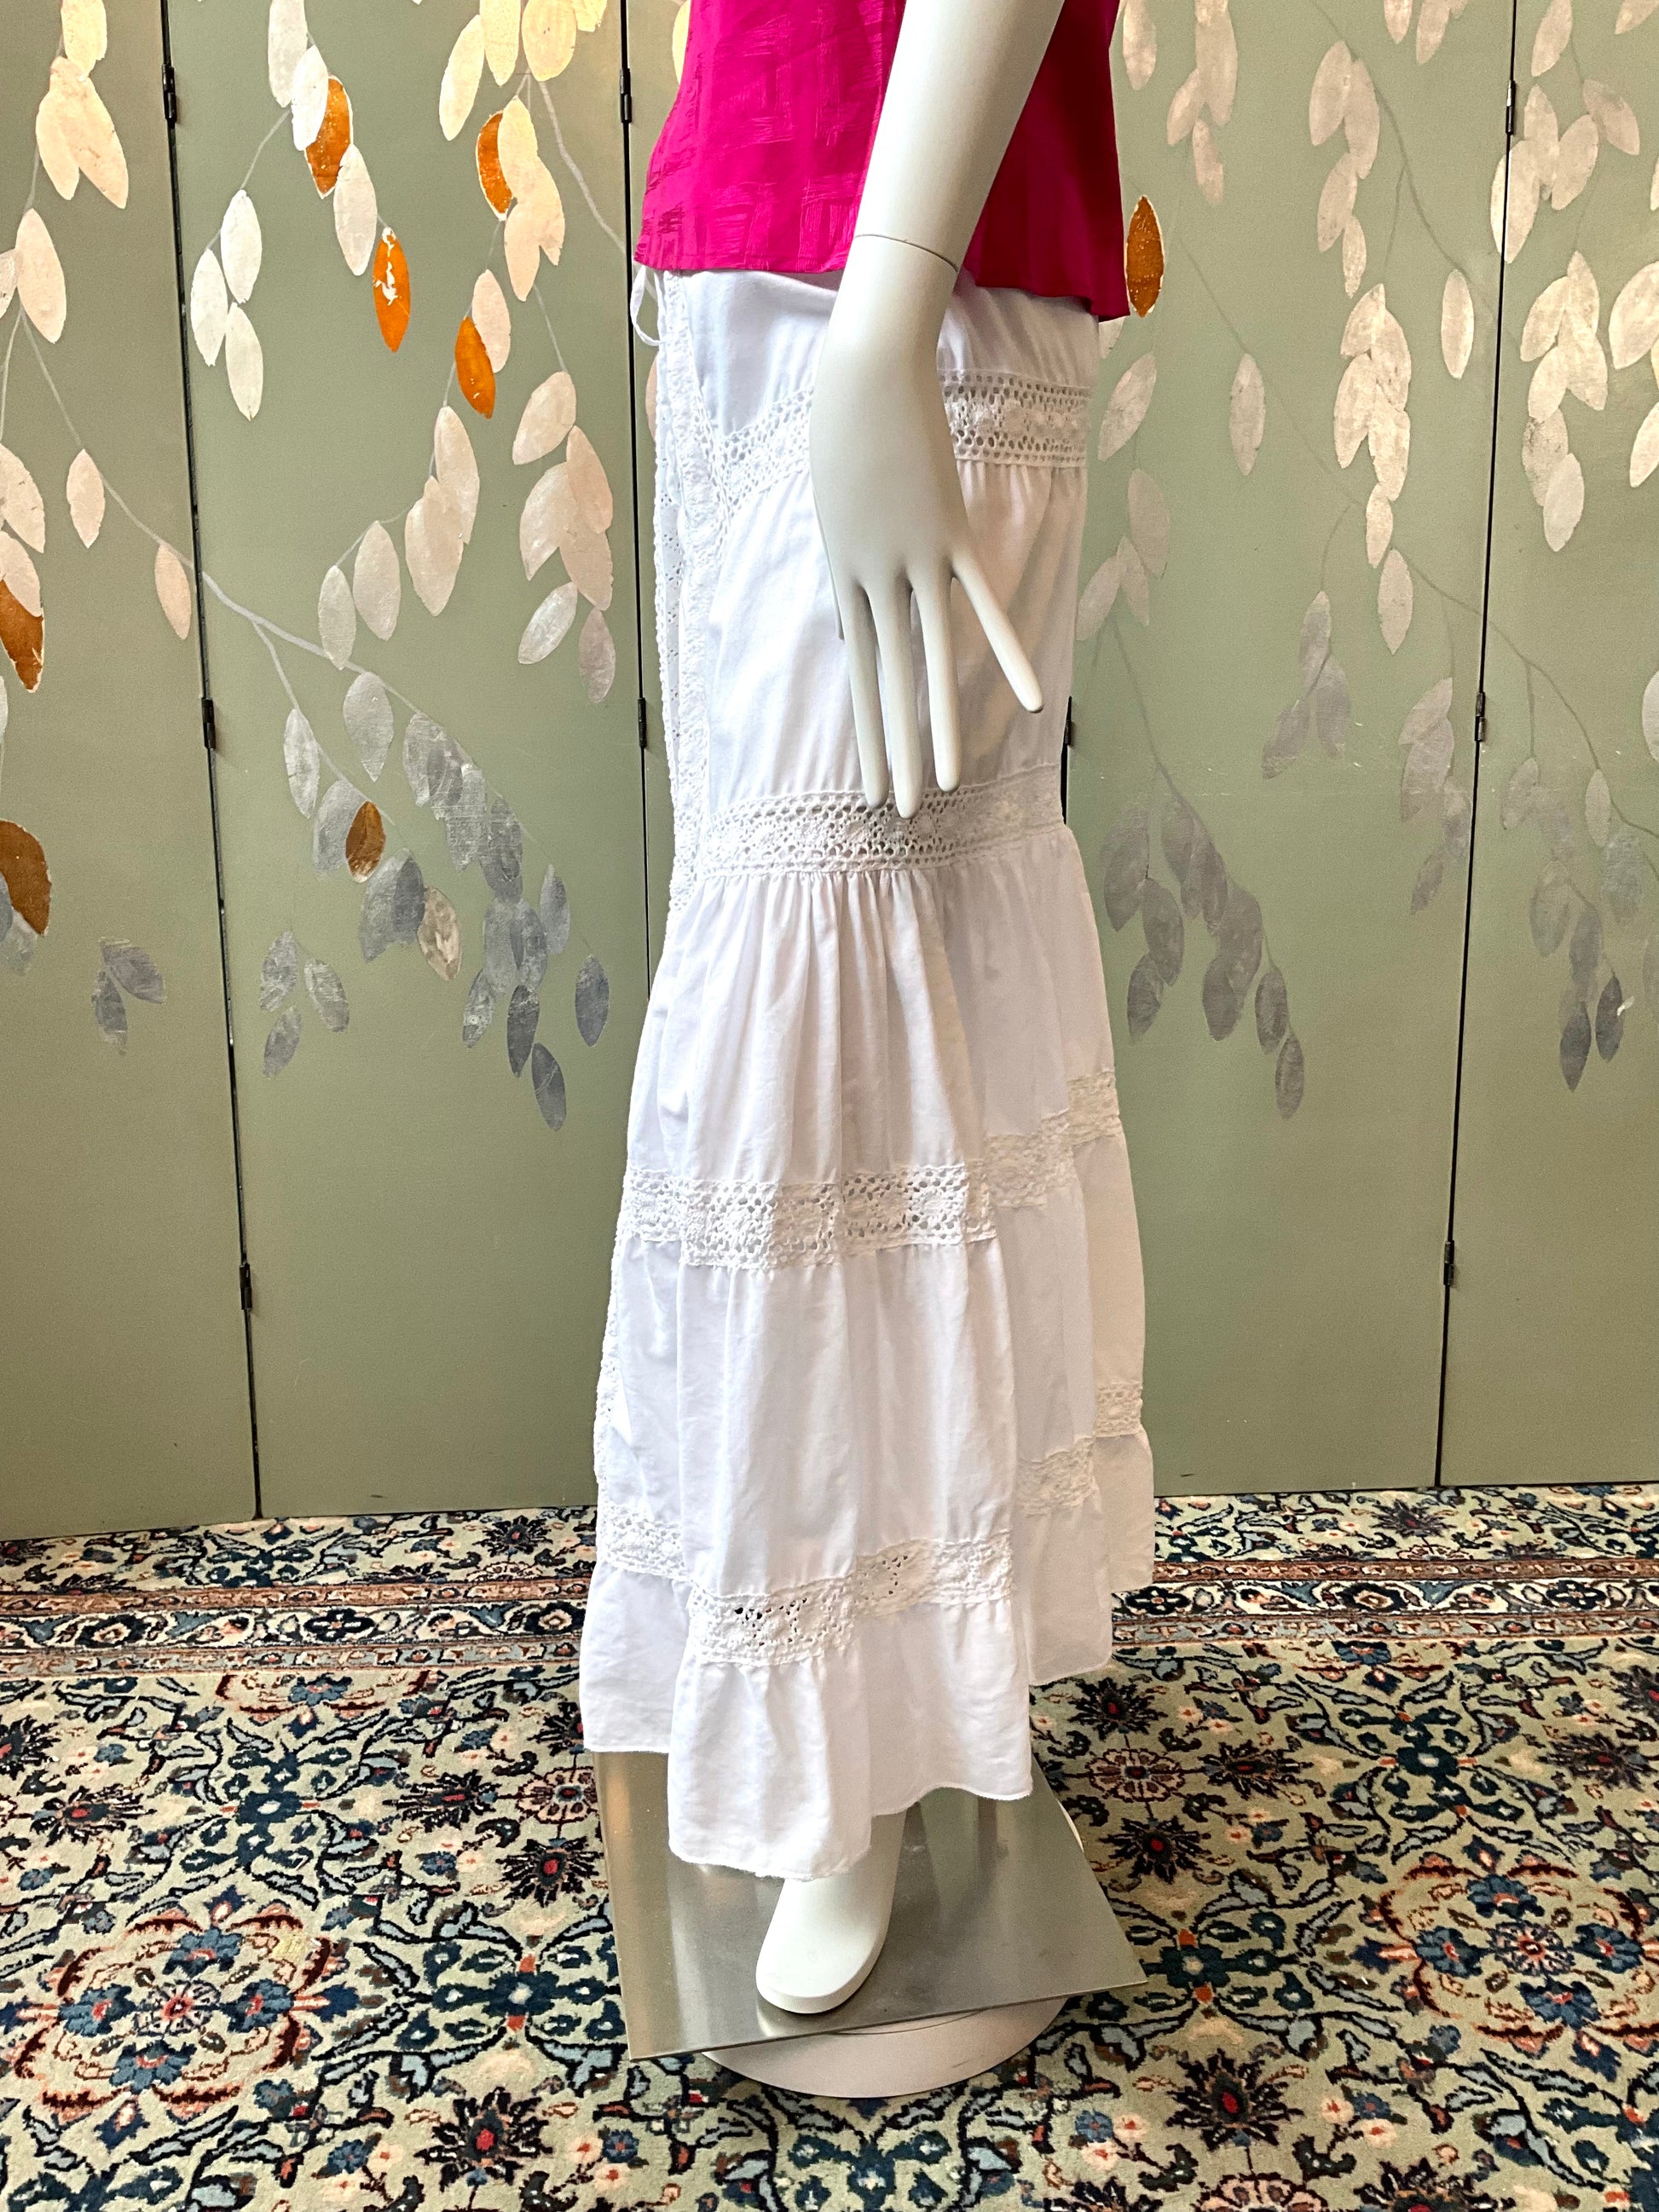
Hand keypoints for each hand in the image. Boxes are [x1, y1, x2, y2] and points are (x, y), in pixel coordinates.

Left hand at [809, 234, 1041, 818]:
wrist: (861, 369)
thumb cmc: (842, 424)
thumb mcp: (832, 506)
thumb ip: (847, 571)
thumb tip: (850, 620)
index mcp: (845, 576)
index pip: (859, 674)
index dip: (870, 733)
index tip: (872, 781)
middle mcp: (875, 581)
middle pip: (887, 685)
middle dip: (895, 754)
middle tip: (900, 812)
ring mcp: (913, 561)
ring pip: (929, 662)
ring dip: (940, 729)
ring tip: (948, 786)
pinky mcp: (949, 536)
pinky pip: (983, 609)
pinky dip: (1008, 654)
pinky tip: (1030, 699)